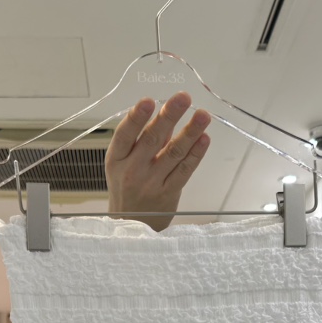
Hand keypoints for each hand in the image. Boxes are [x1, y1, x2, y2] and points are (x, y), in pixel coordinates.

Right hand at [106, 91, 210, 230]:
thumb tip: (166, 113)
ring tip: (202, 115)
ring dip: (190, 132)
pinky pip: (184, 171)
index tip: (148, 101)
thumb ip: (143, 139)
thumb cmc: (127, 188)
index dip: (136, 118)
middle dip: (169, 116)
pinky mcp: (168, 193)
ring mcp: (151, 184)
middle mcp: (133, 171)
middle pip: (152, 140)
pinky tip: (204, 139)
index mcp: (117, 159)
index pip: (125, 135)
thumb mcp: (124, 162)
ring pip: (173, 154)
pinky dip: (195, 154)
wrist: (131, 224)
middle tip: (183, 98)